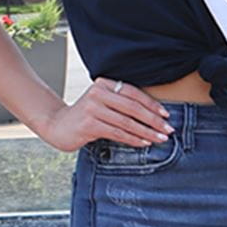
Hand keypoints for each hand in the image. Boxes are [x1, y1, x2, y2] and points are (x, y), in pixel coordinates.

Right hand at [39, 77, 170, 153]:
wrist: (58, 125)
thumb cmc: (86, 115)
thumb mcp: (102, 102)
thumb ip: (120, 103)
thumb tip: (153, 114)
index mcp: (104, 83)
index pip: (133, 92)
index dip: (151, 104)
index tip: (166, 115)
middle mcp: (98, 92)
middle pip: (132, 107)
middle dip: (153, 120)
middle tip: (168, 129)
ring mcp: (93, 108)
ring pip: (127, 122)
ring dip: (146, 132)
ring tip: (160, 139)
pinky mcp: (89, 123)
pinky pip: (117, 132)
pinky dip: (133, 138)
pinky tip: (143, 143)